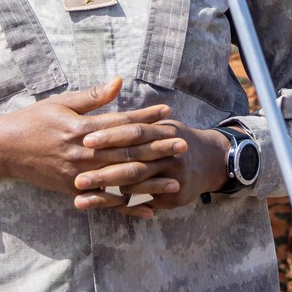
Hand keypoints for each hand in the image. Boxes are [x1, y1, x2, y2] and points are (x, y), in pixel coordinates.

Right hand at [0, 79, 172, 197]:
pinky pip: (106, 201)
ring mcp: (80, 175)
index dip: (146, 118)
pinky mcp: (75, 190)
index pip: (120, 123)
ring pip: (120, 178)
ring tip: (174, 180)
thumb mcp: (61, 102)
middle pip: (127, 151)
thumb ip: (92, 96)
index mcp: (81, 127)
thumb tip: (118, 82)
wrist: (6, 149)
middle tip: (182, 145)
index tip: (167, 112)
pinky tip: (148, 210)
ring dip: (150, 180)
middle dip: (157, 149)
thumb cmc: (34, 120)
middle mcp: (83, 152)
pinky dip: (128, 207)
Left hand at [71, 116, 230, 218]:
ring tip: (81, 197)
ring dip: (107, 193)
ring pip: (137, 185)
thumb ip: (135, 111)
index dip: (111, 136)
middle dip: (104, 172)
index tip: (86, 140)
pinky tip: (104, 208)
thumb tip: (114, 82)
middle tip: (77, 178)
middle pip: (133, 162)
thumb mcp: (162, 122)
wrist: (213, 160)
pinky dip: (123, 207)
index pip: (134, 132)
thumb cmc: (176, 139)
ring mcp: (174, 176)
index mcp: (163, 131)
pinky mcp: (174, 197)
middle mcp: (171, 153)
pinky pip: (144, 202)